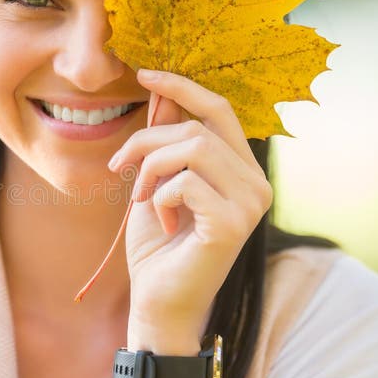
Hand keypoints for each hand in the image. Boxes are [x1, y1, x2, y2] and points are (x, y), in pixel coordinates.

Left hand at [109, 69, 272, 350]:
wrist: (158, 303)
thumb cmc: (158, 246)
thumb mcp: (157, 181)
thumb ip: (167, 141)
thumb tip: (162, 94)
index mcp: (243, 171)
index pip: (220, 110)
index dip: (183, 87)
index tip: (144, 74)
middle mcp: (257, 185)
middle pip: (200, 128)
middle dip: (149, 139)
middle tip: (120, 166)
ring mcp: (250, 205)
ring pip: (194, 148)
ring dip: (152, 168)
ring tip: (140, 197)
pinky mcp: (233, 224)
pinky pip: (185, 183)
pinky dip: (159, 197)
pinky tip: (162, 221)